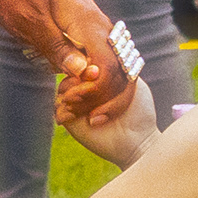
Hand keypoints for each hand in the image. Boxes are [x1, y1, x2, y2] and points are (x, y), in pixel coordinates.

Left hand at [0, 0, 130, 125]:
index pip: (108, 65)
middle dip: (97, 100)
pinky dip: (96, 88)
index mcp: (88, 22)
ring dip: (99, 98)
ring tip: (68, 112)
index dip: (95, 91)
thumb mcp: (30, 20)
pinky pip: (106, 67)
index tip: (68, 101)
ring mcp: (101, 33)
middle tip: (64, 113)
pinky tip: (75, 98)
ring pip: (117, 73)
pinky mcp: (94, 39)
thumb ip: (57, 46)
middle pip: (118, 73)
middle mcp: (102, 28)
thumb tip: (84, 72)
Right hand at [55, 52, 156, 167]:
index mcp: (100, 77)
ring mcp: (76, 104)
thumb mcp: (132, 80)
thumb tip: (91, 57)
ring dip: (76, 93)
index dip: (89, 62)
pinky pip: (58, 107)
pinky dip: (69, 110)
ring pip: (63, 88)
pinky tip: (89, 119)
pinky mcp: (70, 120)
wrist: (138, 140)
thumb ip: (113, 64)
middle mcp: (85, 88)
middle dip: (82, 77)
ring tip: (92, 104)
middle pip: (71, 72)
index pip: (84, 61)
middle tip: (94, 81)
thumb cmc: (140, 111)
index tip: (99, 69)